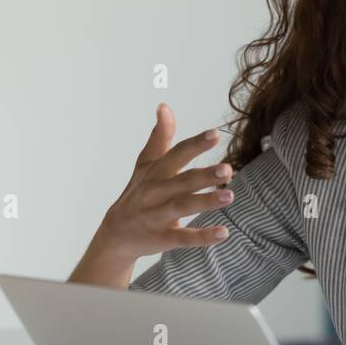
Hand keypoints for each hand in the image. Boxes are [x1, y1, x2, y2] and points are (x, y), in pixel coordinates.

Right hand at [92, 104, 235, 262]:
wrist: (114, 235)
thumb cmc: (137, 193)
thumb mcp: (146, 165)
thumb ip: (159, 137)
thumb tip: (164, 106)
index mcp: (155, 172)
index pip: (177, 155)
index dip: (195, 144)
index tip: (216, 134)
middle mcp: (155, 192)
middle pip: (182, 181)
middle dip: (204, 175)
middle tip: (228, 169)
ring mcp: (157, 216)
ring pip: (182, 207)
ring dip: (205, 202)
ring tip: (230, 196)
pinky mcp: (161, 238)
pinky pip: (183, 238)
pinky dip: (203, 236)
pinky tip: (224, 233)